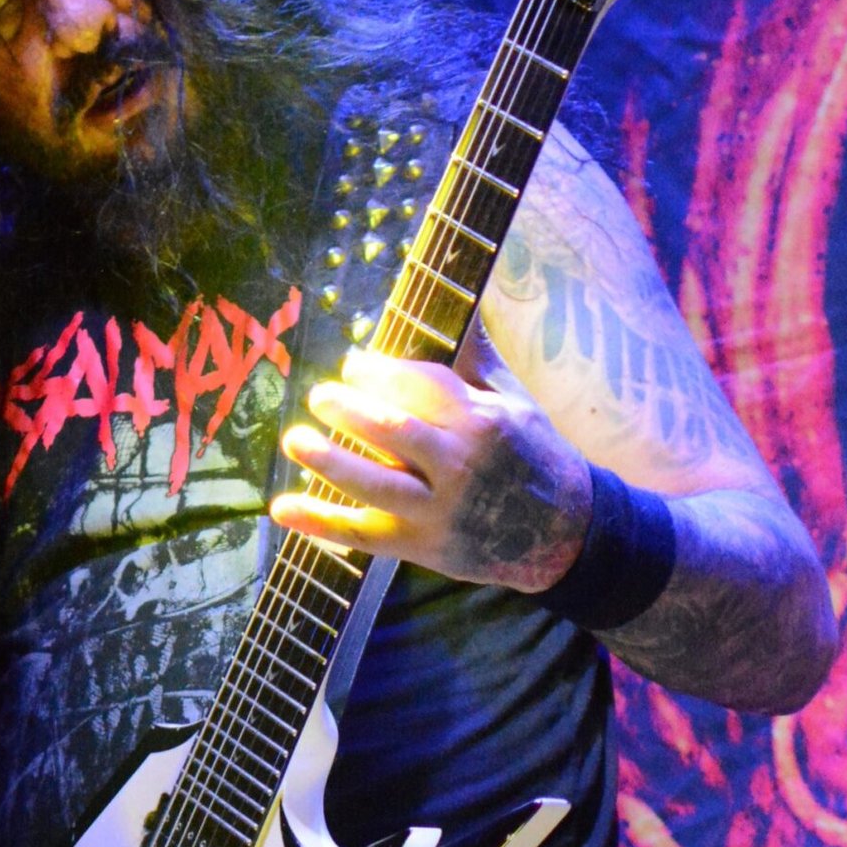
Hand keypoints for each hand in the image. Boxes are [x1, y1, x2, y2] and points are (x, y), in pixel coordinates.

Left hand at [269, 337, 592, 591]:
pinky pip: (362, 534)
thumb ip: (475, 356)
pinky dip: (319, 523)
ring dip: (328, 461)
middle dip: (349, 410)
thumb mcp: (513, 401)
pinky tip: (282, 508)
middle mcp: (458, 465)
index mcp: (481, 421)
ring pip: (374, 483)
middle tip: (320, 395)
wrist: (564, 532)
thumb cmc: (534, 454)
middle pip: (392, 431)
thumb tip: (462, 300)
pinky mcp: (422, 546)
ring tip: (296, 439)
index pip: (421, 387)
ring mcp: (438, 510)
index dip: (381, 371)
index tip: (354, 362)